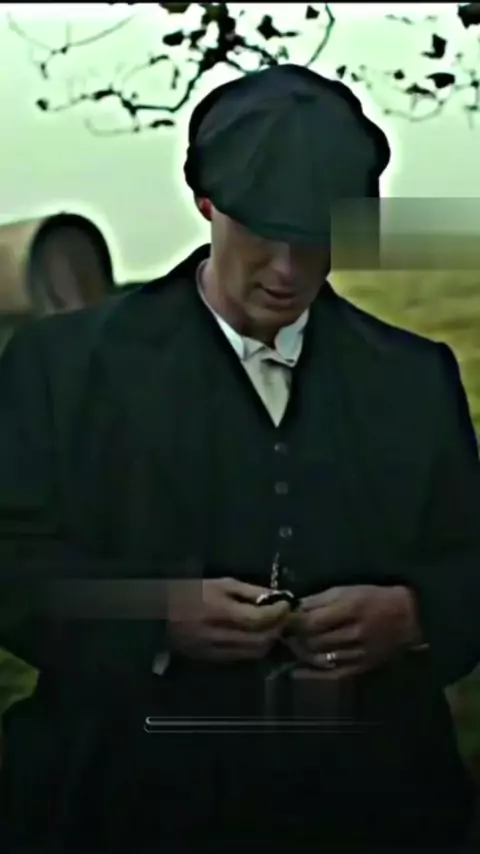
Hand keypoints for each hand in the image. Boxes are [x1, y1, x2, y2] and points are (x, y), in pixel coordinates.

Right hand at [166, 578, 290, 662]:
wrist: (156, 614)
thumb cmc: (189, 591)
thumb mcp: (220, 584)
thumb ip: (250, 592)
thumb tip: (276, 597)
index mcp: (220, 611)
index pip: (260, 619)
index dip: (278, 613)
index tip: (287, 604)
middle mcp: (218, 636)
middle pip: (260, 640)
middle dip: (277, 628)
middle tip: (283, 616)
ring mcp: (214, 652)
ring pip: (253, 653)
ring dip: (267, 641)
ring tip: (271, 626)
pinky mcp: (210, 661)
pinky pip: (241, 658)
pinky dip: (253, 649)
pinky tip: (254, 636)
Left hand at [284, 584, 421, 678]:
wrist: (409, 618)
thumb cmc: (376, 598)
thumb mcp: (349, 590)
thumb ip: (321, 599)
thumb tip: (295, 608)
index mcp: (350, 608)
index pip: (312, 620)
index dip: (293, 622)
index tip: (283, 619)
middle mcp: (354, 633)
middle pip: (314, 640)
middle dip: (295, 637)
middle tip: (284, 633)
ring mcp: (358, 653)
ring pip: (320, 658)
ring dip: (301, 653)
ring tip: (291, 646)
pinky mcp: (361, 667)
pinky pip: (333, 674)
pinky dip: (312, 675)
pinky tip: (297, 673)